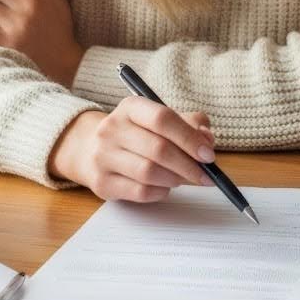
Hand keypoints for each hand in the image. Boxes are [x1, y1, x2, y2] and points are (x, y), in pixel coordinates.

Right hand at [48, 98, 215, 200]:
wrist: (90, 149)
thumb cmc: (137, 134)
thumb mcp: (159, 120)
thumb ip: (189, 125)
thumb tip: (207, 140)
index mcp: (131, 107)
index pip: (163, 118)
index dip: (189, 138)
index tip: (208, 155)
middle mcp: (112, 128)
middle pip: (158, 149)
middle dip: (188, 165)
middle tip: (207, 175)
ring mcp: (103, 156)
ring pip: (149, 173)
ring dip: (176, 179)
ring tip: (185, 178)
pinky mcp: (102, 182)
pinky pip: (140, 192)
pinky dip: (161, 192)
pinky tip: (166, 187)